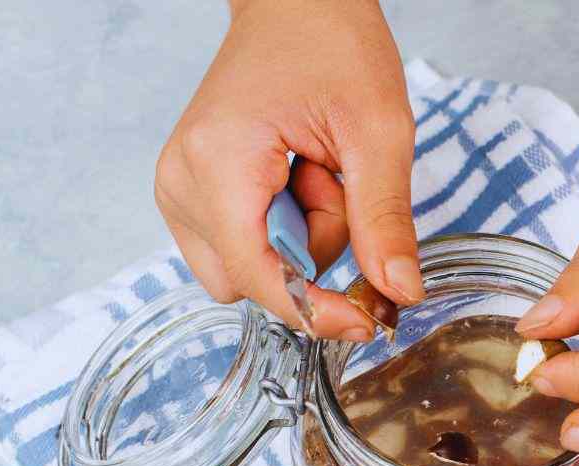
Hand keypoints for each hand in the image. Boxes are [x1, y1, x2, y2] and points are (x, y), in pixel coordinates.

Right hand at [155, 0, 421, 339]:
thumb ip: (385, 219)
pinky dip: (282, 231)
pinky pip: (242, 250)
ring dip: (298, 242)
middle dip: (310, 252)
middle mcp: (180, 182)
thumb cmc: (332, 47)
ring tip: (317, 173)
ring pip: (248, 271)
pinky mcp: (191, 195)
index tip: (368, 320)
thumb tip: (400, 294)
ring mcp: (179, 189)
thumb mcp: (379, 132)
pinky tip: (297, 181)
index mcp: (217, 163)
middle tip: (335, 182)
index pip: (260, 276)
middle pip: (254, 281)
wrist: (297, 5)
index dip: (316, 309)